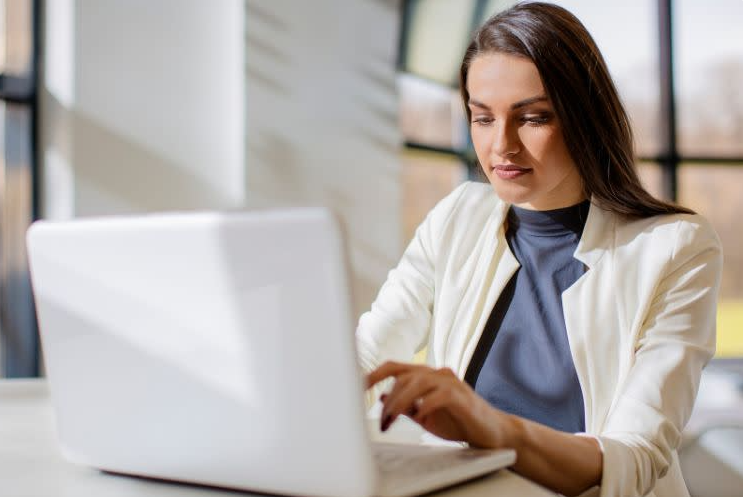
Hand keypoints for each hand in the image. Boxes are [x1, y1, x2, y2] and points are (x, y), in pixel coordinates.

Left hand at [366, 361, 514, 447]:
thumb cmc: (456, 420)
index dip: (373, 374)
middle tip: (382, 422)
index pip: (393, 367)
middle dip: (388, 399)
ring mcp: (450, 382)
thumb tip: (380, 399)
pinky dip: (424, 406)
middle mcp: (436, 373)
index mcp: (424, 375)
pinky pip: (438, 395)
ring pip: (417, 382)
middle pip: (403, 375)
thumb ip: (404, 405)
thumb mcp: (423, 414)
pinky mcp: (461, 396)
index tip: (356, 387)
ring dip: (400, 403)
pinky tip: (419, 417)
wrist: (489, 432)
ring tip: (392, 421)